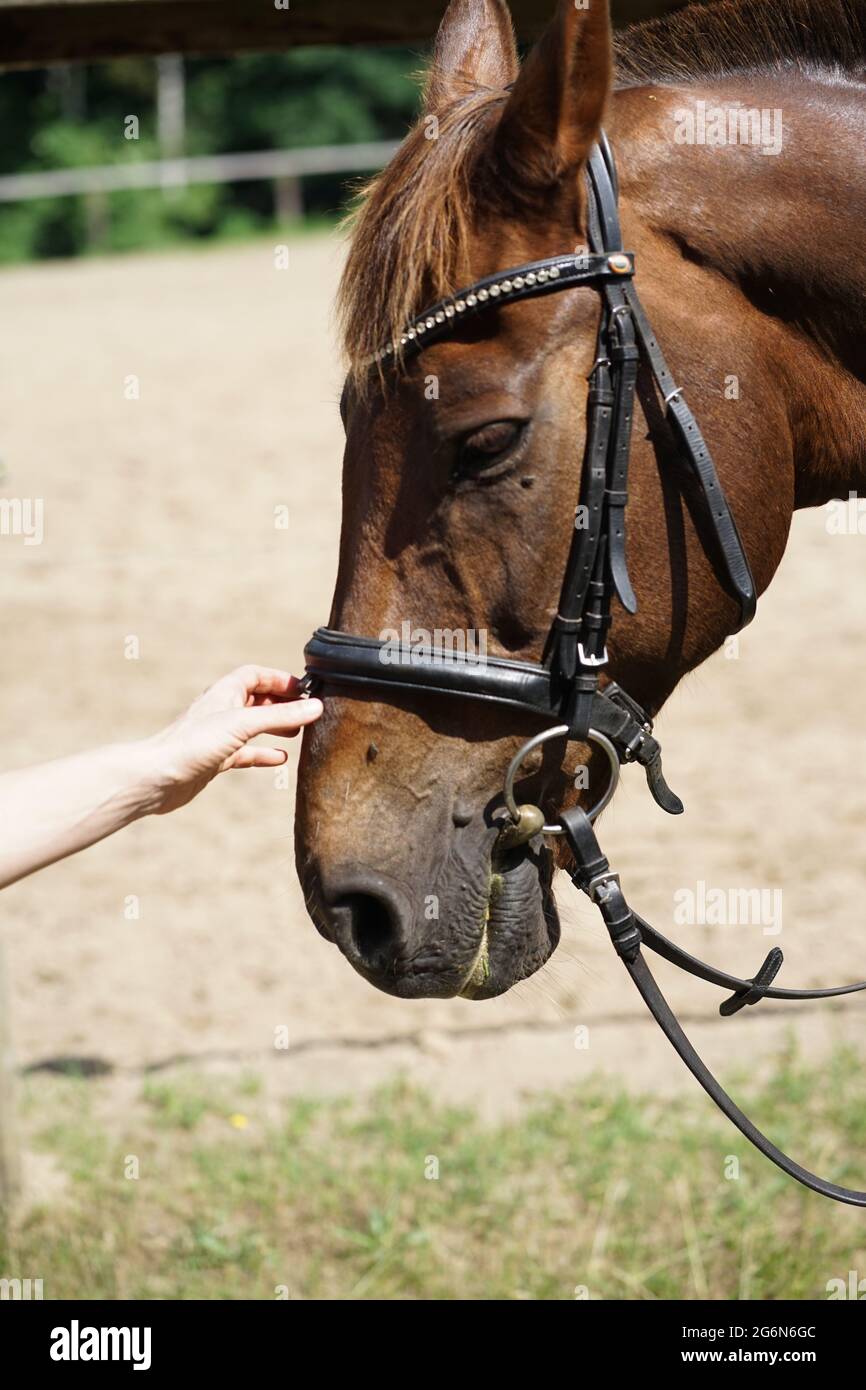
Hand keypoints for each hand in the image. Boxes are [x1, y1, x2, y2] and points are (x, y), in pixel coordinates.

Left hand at [145, 665, 322, 813]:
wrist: (157, 777)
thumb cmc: (193, 744)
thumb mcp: (243, 724)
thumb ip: (281, 716)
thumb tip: (316, 707)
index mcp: (225, 693)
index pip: (256, 675)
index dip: (280, 679)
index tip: (305, 690)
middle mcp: (221, 710)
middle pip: (257, 699)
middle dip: (282, 704)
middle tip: (307, 713)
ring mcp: (219, 736)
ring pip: (253, 726)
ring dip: (275, 727)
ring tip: (298, 733)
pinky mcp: (216, 759)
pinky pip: (245, 751)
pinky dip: (263, 753)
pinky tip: (279, 759)